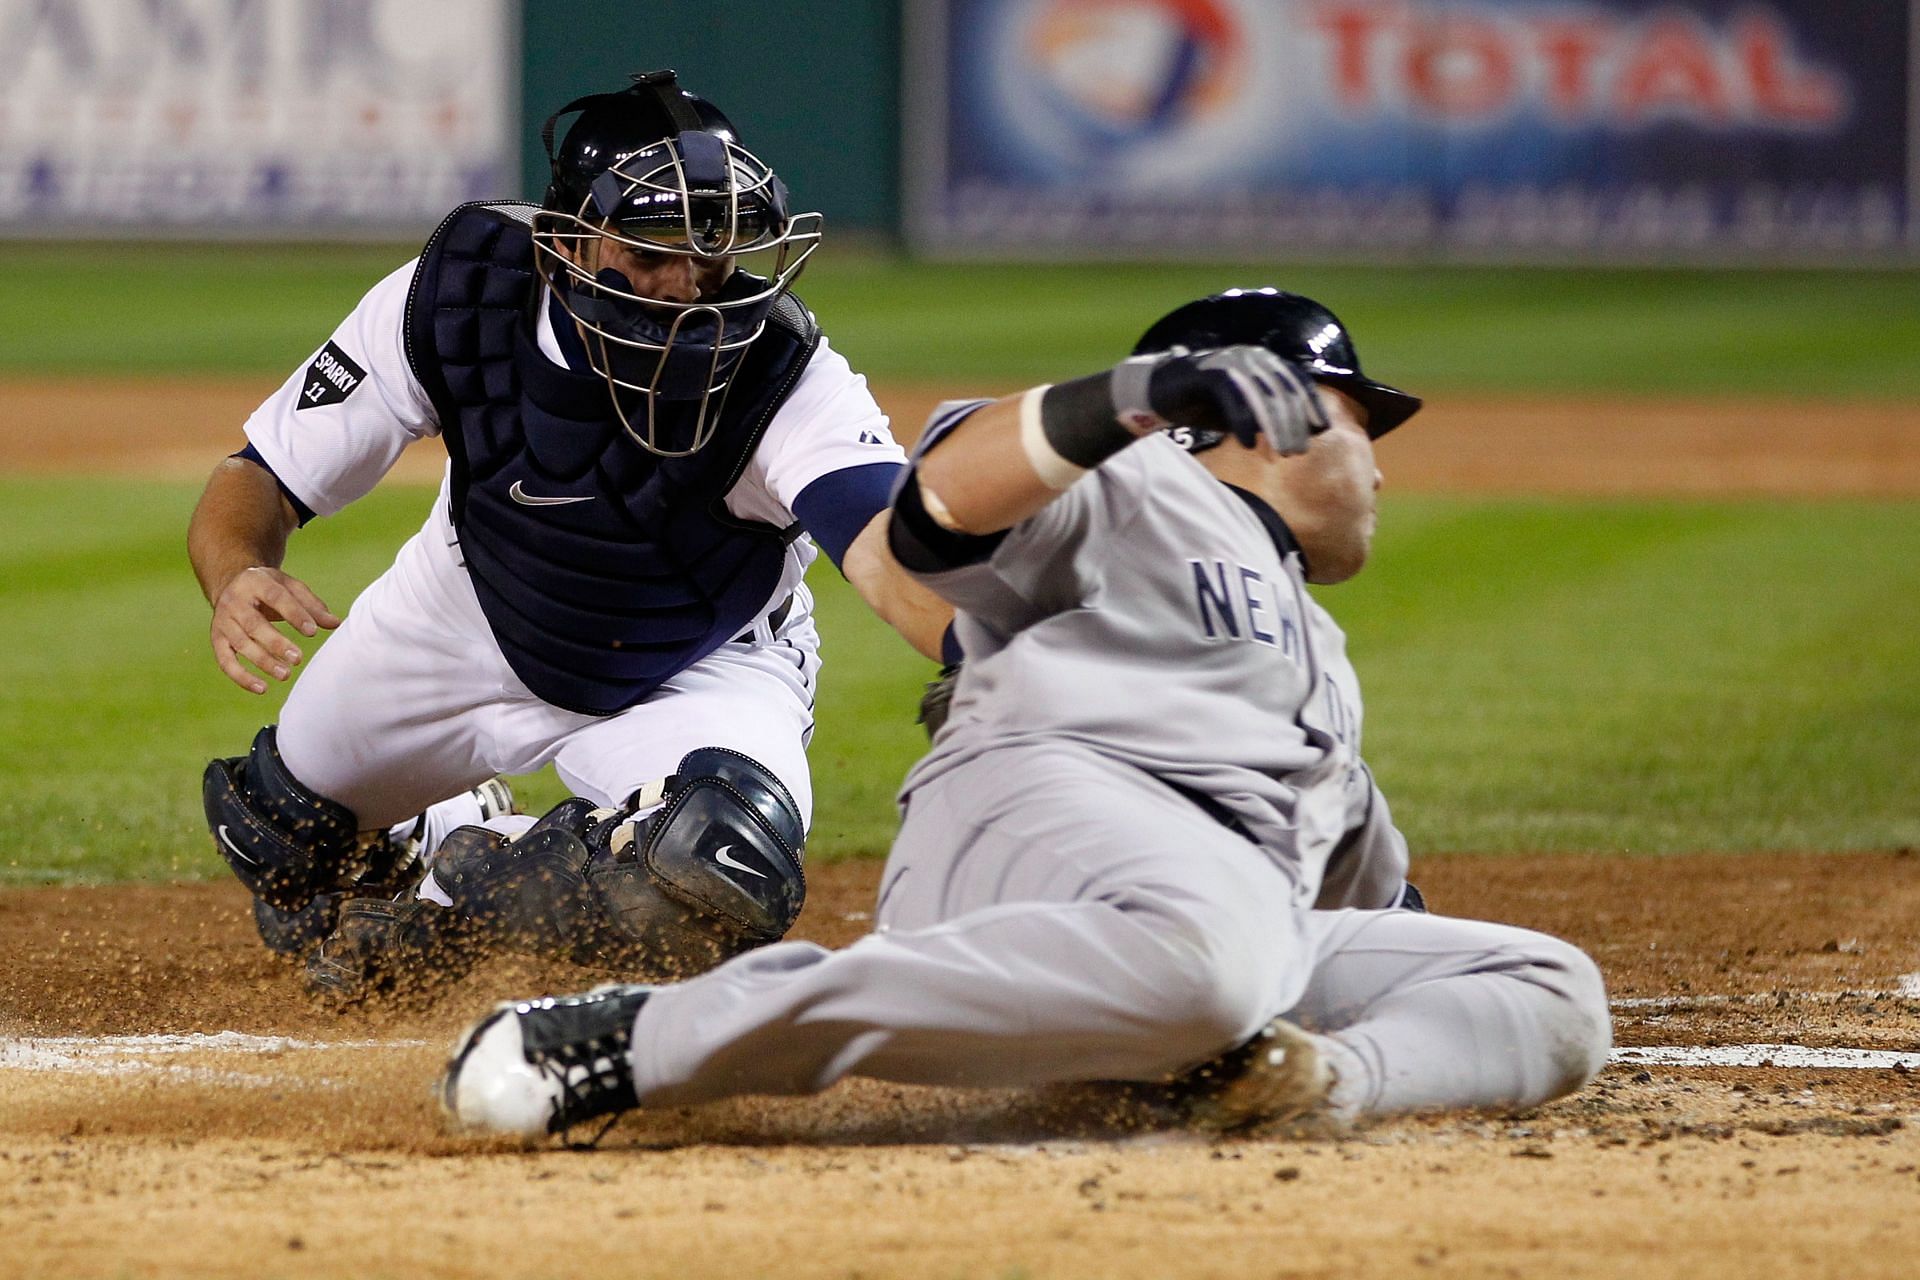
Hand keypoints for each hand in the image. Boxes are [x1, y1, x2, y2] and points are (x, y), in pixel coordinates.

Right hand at [209, 566, 339, 693]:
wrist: (231, 584)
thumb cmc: (269, 588)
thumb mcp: (290, 587)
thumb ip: (312, 605)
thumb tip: (335, 624)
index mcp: (255, 582)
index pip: (275, 597)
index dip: (294, 614)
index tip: (313, 631)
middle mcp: (234, 601)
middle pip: (253, 624)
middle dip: (276, 643)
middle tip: (298, 658)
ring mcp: (222, 621)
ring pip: (240, 644)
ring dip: (262, 662)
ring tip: (286, 674)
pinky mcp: (217, 639)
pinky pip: (225, 661)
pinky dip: (241, 677)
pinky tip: (262, 688)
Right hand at [1143, 345, 1328, 454]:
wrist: (1161, 392)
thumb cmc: (1206, 403)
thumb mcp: (1245, 411)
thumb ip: (1271, 416)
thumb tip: (1305, 432)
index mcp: (1264, 361)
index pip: (1297, 380)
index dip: (1312, 404)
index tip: (1322, 429)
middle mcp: (1251, 357)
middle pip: (1282, 391)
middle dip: (1294, 423)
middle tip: (1297, 452)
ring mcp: (1229, 362)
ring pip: (1262, 395)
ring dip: (1275, 426)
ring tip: (1282, 452)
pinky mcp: (1208, 373)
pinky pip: (1232, 397)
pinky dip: (1243, 422)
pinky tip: (1250, 445)